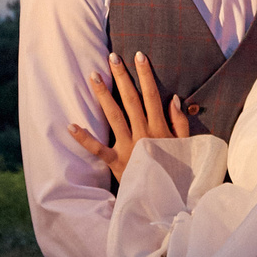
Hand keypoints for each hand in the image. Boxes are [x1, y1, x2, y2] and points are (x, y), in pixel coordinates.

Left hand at [66, 51, 190, 181]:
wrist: (169, 199)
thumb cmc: (176, 171)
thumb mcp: (185, 145)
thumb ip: (180, 122)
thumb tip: (174, 98)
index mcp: (160, 128)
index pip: (152, 95)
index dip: (145, 75)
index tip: (138, 56)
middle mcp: (143, 133)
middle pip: (131, 99)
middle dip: (122, 77)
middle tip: (112, 57)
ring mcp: (129, 147)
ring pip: (114, 116)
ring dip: (103, 95)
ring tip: (94, 76)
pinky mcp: (116, 162)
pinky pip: (98, 150)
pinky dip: (84, 139)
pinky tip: (71, 125)